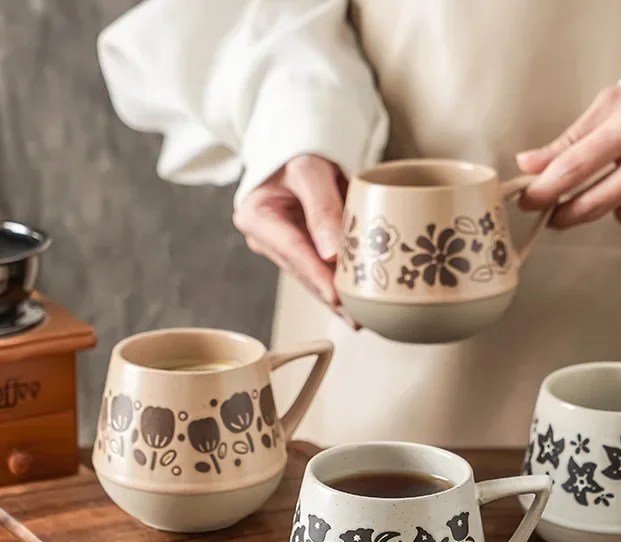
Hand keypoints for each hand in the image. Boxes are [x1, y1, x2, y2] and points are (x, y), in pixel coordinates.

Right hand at [234, 154, 352, 320]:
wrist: (296, 140)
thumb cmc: (300, 147)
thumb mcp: (310, 169)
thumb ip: (321, 207)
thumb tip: (333, 254)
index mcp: (257, 215)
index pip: (293, 251)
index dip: (317, 276)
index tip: (337, 297)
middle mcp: (265, 236)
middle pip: (303, 270)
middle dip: (330, 296)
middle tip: (357, 319)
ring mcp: (281, 244)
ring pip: (312, 275)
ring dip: (335, 298)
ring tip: (360, 318)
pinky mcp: (299, 247)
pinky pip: (319, 268)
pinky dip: (337, 284)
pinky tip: (354, 304)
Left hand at [516, 84, 620, 227]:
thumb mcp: (610, 108)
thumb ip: (568, 140)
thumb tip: (527, 165)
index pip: (576, 165)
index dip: (545, 189)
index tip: (526, 200)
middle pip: (592, 203)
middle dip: (561, 214)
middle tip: (548, 214)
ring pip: (612, 212)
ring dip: (600, 203)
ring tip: (618, 176)